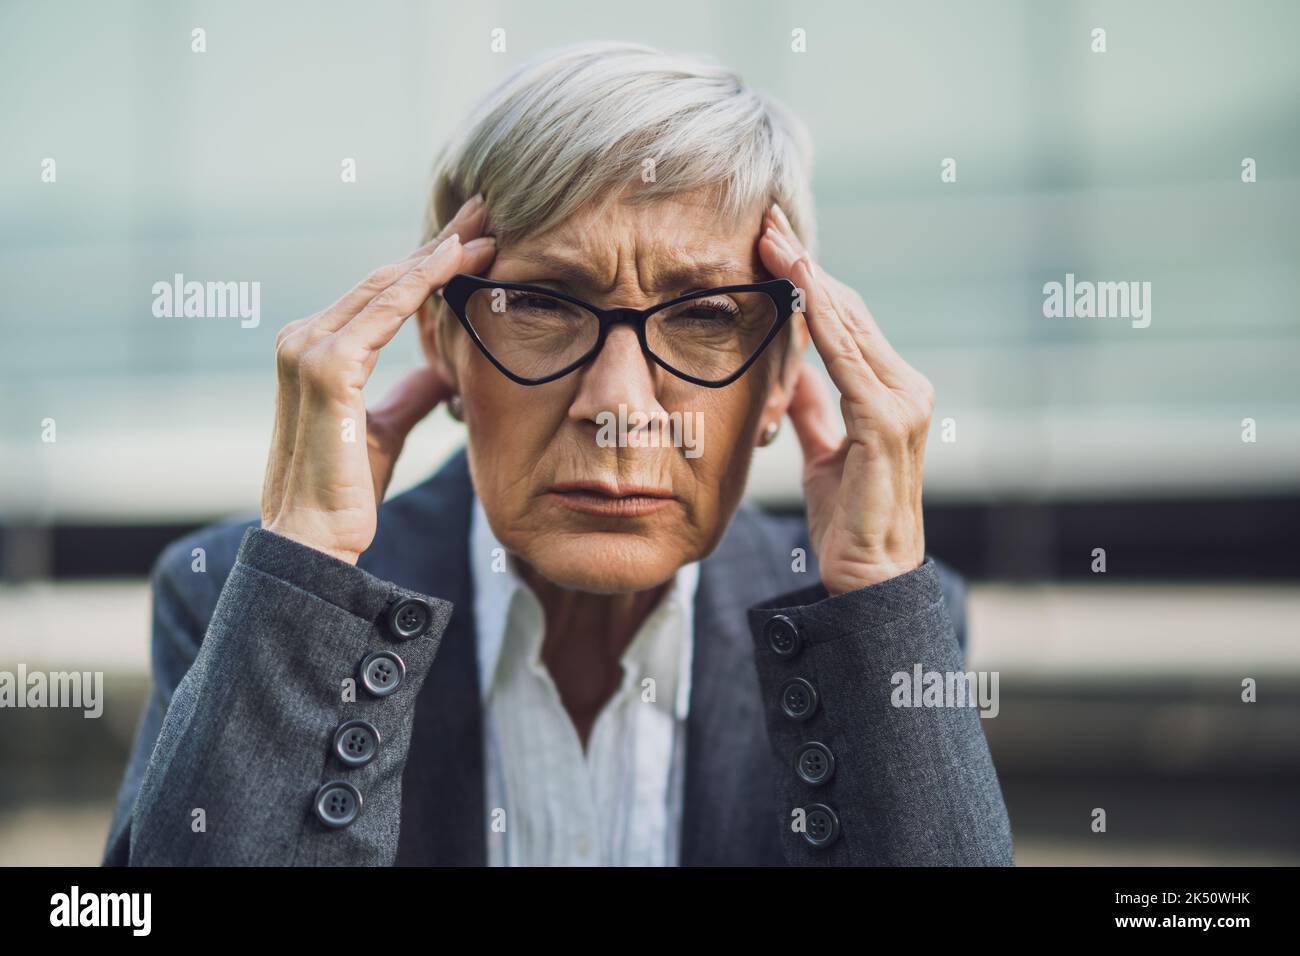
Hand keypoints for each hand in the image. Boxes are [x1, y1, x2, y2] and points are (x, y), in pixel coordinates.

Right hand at [260, 194, 496, 563]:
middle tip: (484, 211)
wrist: (315, 539)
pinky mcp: (326, 367)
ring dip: (439, 255)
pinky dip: (422, 282)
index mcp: (316, 350)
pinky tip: (455, 259)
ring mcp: (310, 348)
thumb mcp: (386, 428)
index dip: (428, 265)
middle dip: (438, 245)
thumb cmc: (346, 490)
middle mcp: (304, 338)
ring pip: (386, 286)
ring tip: (485, 228)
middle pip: (384, 279)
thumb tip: (443, 372)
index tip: (471, 241)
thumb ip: (409, 394)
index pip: (380, 295)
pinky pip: (384, 312)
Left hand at [757, 203, 931, 593]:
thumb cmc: (847, 521)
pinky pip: (846, 357)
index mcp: (889, 392)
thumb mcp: (824, 453)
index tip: (772, 244)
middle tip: (766, 221)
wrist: (868, 580)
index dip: (808, 282)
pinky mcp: (887, 421)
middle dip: (804, 265)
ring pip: (847, 323)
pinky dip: (819, 318)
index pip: (844, 322)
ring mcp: (902, 401)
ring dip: (807, 277)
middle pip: (846, 311)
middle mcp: (905, 387)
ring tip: (772, 238)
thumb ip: (816, 410)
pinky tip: (794, 286)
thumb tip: (795, 373)